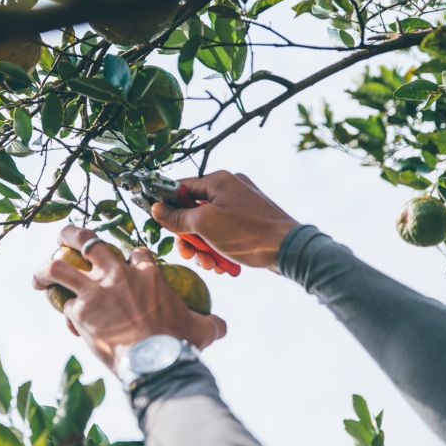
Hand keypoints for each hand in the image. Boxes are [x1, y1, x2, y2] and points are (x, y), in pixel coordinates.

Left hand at [33, 226, 226, 371]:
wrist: (155, 361)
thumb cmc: (179, 343)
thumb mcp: (201, 329)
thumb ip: (210, 324)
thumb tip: (222, 326)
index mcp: (147, 272)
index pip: (134, 251)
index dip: (127, 255)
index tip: (123, 263)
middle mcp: (117, 274)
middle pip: (87, 240)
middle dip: (71, 235)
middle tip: (63, 238)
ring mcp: (95, 291)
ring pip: (59, 266)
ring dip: (45, 269)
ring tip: (39, 275)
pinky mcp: (79, 312)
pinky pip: (63, 307)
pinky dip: (63, 313)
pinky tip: (66, 321)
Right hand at [151, 171, 298, 272]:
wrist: (289, 250)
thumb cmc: (247, 234)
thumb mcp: (204, 225)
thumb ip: (177, 216)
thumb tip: (156, 209)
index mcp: (218, 180)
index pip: (180, 187)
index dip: (167, 206)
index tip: (159, 223)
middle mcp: (230, 187)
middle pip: (193, 210)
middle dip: (188, 236)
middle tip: (188, 255)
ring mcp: (241, 203)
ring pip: (208, 224)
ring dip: (203, 247)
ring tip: (209, 265)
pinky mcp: (250, 220)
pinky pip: (224, 231)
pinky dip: (218, 247)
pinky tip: (221, 264)